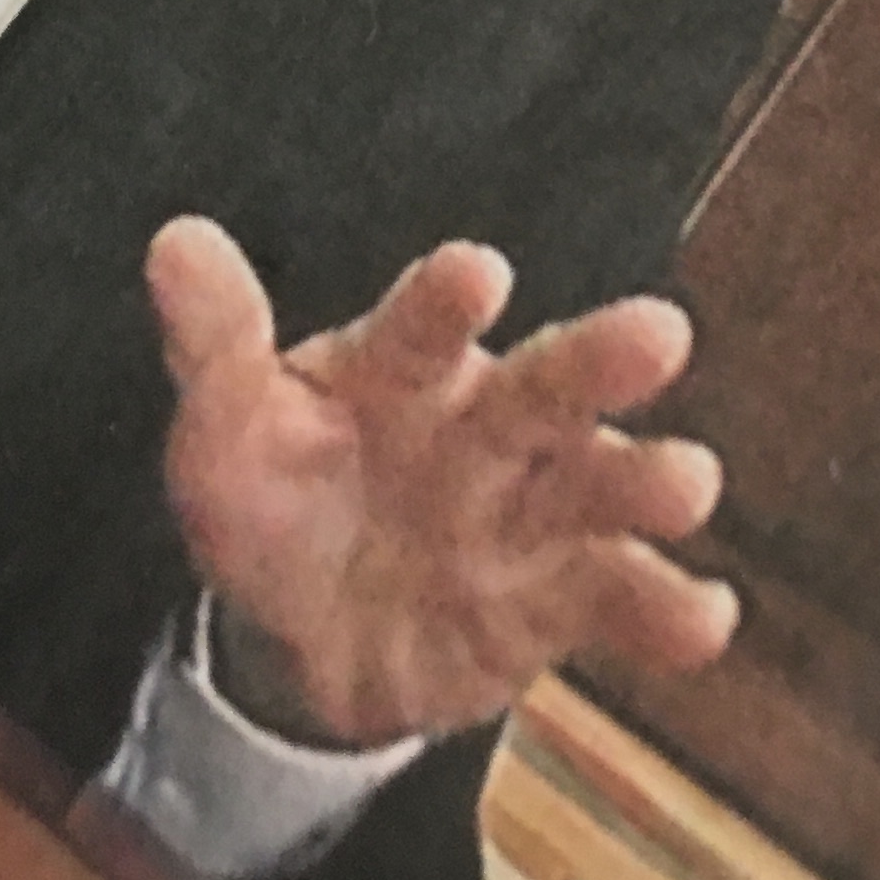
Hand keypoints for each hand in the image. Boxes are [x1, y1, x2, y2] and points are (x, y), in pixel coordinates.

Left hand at [147, 216, 736, 752]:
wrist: (308, 638)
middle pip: (543, 388)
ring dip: (646, 479)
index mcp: (402, 370)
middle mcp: (483, 426)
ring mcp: (528, 513)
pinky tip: (705, 620)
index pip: (422, 328)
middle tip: (661, 333)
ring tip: (689, 482)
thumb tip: (174, 241)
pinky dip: (665, 610)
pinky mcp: (555, 601)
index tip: (476, 273)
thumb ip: (215, 348)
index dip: (446, 302)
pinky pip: (616, 601)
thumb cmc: (277, 502)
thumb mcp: (227, 438)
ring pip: (598, 486)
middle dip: (599, 362)